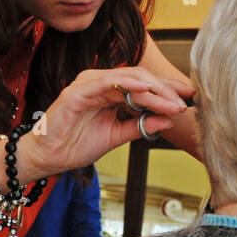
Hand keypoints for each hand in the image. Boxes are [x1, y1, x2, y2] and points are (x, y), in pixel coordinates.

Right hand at [16, 66, 193, 179]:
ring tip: (172, 102)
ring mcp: (87, 84)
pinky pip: (105, 82)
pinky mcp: (76, 92)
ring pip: (127, 79)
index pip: (144, 85)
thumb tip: (168, 120)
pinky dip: (126, 84)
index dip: (167, 90)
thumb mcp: (117, 136)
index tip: (190, 96)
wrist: (47, 158)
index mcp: (109, 91)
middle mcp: (100, 83)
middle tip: (185, 100)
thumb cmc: (75, 145)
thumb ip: (141, 126)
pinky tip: (145, 89)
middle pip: (140, 78)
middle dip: (165, 89)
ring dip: (152, 90)